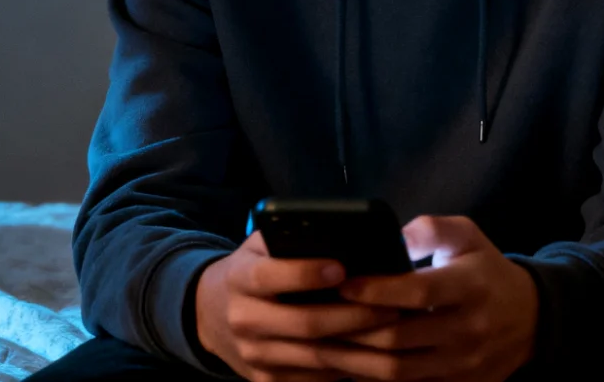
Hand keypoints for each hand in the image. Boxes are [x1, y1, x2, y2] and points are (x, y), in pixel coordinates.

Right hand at [194, 232, 401, 381]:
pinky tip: (374, 355)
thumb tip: (344, 235)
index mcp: (240, 278)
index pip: (270, 276)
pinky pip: (315, 379)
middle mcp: (243, 319)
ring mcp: (254, 355)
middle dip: (353, 316)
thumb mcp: (259, 248)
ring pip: (315, 357)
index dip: (306, 273)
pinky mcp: (266, 381)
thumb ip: (289, 240)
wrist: (210, 314)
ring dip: (360, 348)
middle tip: (392, 307)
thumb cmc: (251, 272)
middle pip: (304, 323)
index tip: (342, 267)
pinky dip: (347, 369)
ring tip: (393, 332)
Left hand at [329, 216, 538, 381]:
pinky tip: (347, 366)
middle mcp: (468, 329)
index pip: (419, 292)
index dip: (378, 290)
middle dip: (352, 329)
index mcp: (471, 286)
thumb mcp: (468, 236)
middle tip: (317, 317)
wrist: (533, 320)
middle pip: (401, 338)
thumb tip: (392, 237)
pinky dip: (374, 379)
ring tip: (320, 345)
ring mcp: (463, 364)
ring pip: (399, 371)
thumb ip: (431, 229)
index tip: (344, 284)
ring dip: (355, 360)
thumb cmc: (487, 271)